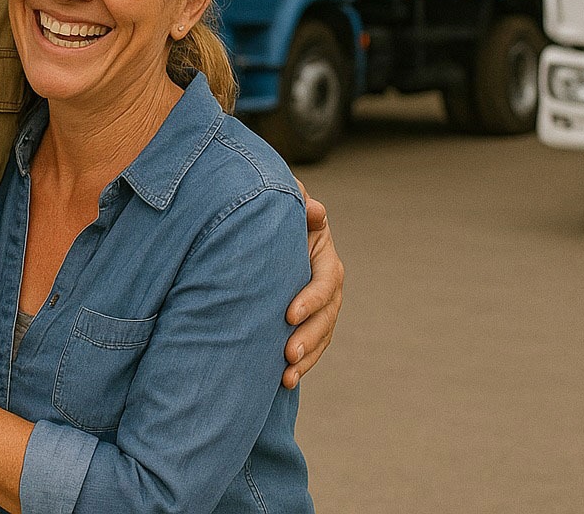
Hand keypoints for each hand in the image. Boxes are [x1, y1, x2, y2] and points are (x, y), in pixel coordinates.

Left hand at [283, 182, 343, 388]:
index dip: (311, 299)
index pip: (325, 281)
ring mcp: (318, 307)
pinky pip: (310, 347)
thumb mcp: (283, 203)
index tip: (288, 314)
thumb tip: (313, 210)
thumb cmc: (268, 213)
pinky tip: (284, 382)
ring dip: (307, 357)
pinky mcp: (305, 323)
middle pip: (327, 316)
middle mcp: (327, 284)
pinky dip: (301, 365)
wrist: (256, 232)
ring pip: (321, 336)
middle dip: (309, 337)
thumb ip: (297, 202)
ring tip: (287, 375)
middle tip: (288, 354)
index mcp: (323, 256)